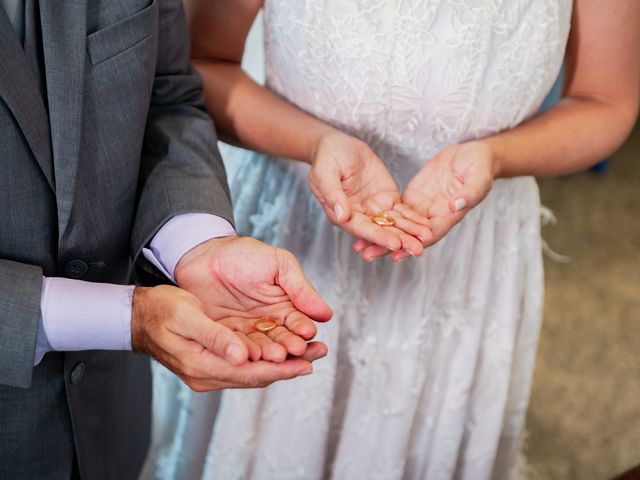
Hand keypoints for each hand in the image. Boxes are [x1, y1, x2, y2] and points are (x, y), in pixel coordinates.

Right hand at [131, 285, 318, 390]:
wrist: (139, 315)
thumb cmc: (161, 310)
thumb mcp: (187, 317)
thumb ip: (215, 338)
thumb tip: (242, 356)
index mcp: (203, 365)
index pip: (251, 372)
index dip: (281, 368)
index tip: (306, 362)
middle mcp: (208, 374)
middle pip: (257, 375)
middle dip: (289, 366)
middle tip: (318, 354)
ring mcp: (210, 371)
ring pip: (254, 371)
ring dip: (281, 362)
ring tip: (309, 351)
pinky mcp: (212, 362)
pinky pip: (245, 365)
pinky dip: (266, 358)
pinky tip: (281, 349)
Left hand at [175, 236, 332, 363]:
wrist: (204, 254)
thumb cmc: (244, 254)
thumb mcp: (279, 265)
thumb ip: (301, 289)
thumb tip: (326, 313)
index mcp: (285, 308)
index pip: (299, 323)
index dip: (303, 328)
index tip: (307, 331)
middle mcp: (268, 325)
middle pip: (283, 341)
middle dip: (289, 346)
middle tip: (292, 349)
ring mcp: (246, 333)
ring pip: (261, 348)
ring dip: (269, 353)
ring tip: (274, 355)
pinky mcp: (224, 338)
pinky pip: (236, 347)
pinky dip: (243, 352)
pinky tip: (250, 355)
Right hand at [308, 131, 428, 256]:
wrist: (338, 144)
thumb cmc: (327, 158)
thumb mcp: (325, 172)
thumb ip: (332, 194)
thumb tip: (342, 216)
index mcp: (342, 213)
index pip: (361, 229)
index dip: (378, 237)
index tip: (395, 243)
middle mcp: (359, 215)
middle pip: (380, 231)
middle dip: (400, 240)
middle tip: (417, 249)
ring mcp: (374, 208)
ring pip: (393, 224)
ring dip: (410, 232)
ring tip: (428, 238)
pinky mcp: (386, 199)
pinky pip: (401, 211)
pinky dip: (414, 219)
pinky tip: (427, 226)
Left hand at [354, 141, 494, 260]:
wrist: (473, 155)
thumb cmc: (480, 166)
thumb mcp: (479, 178)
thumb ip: (468, 194)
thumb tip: (454, 206)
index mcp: (450, 216)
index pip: (430, 234)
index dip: (413, 244)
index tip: (397, 253)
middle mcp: (433, 217)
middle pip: (409, 235)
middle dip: (388, 246)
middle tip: (367, 255)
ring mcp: (422, 209)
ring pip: (398, 226)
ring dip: (379, 236)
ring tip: (358, 246)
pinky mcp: (413, 199)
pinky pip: (395, 212)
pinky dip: (381, 219)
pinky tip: (363, 224)